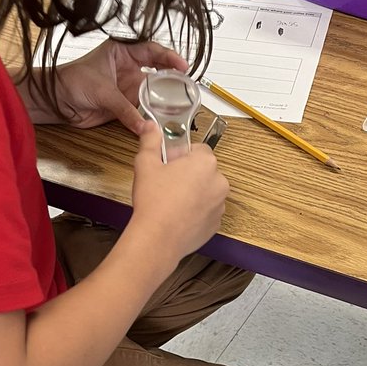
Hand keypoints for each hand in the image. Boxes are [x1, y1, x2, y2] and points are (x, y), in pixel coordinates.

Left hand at [52, 39, 188, 133]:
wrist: (56, 101)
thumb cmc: (72, 82)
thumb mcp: (103, 91)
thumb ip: (126, 109)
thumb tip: (145, 126)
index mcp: (121, 52)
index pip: (151, 50)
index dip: (169, 57)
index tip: (183, 66)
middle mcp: (127, 68)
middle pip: (157, 70)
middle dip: (172, 77)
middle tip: (187, 85)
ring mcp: (127, 87)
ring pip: (152, 91)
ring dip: (165, 98)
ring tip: (181, 103)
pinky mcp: (124, 105)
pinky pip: (142, 110)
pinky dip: (152, 115)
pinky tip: (164, 118)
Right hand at [128, 124, 229, 262]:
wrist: (158, 238)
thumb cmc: (154, 200)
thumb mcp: (146, 163)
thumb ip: (151, 141)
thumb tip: (151, 127)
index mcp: (206, 163)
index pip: (199, 149)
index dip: (182, 155)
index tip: (169, 163)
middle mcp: (220, 183)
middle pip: (205, 171)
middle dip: (189, 173)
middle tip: (167, 182)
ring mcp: (220, 206)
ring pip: (207, 192)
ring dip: (194, 192)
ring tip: (171, 201)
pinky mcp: (216, 224)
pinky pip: (207, 211)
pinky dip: (196, 211)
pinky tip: (178, 215)